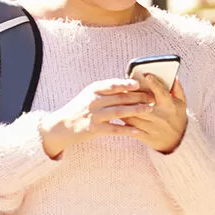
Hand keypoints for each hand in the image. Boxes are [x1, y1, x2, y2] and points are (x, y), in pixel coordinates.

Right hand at [39, 79, 153, 158]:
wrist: (62, 125)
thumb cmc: (79, 108)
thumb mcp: (88, 94)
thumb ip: (105, 89)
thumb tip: (126, 83)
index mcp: (93, 90)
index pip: (112, 84)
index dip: (127, 83)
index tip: (139, 83)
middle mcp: (94, 101)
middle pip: (120, 97)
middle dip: (138, 97)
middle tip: (152, 97)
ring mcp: (95, 115)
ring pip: (120, 111)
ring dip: (136, 110)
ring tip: (149, 109)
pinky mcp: (95, 129)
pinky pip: (115, 129)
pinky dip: (128, 129)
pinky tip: (138, 131)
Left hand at [123, 74, 187, 153]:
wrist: (178, 141)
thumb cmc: (177, 118)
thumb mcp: (182, 103)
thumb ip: (177, 89)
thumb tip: (173, 76)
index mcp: (170, 106)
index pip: (162, 93)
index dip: (154, 83)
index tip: (146, 75)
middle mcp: (161, 117)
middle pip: (142, 105)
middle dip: (131, 97)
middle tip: (121, 88)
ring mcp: (153, 128)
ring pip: (134, 117)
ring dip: (124, 109)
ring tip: (115, 101)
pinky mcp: (147, 137)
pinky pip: (132, 130)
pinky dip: (124, 123)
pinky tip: (118, 116)